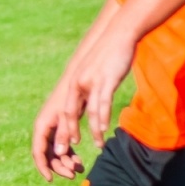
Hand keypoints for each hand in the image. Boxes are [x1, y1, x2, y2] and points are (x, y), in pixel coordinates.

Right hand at [31, 82, 83, 181]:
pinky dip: (70, 155)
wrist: (78, 79)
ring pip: (55, 152)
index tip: (51, 179)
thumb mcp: (67, 116)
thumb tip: (59, 153)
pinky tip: (79, 161)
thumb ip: (62, 134)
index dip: (43, 167)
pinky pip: (62, 146)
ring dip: (66, 162)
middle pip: (47, 154)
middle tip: (74, 174)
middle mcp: (44, 129)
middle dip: (59, 166)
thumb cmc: (71, 96)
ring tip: (81, 168)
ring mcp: (52, 129)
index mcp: (42, 126)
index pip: (38, 151)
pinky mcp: (61, 128)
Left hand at [70, 25, 136, 148]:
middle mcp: (78, 83)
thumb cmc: (109, 55)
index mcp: (74, 82)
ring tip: (95, 145)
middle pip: (69, 113)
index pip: (64, 110)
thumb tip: (93, 104)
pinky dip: (102, 118)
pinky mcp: (106, 79)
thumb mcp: (95, 73)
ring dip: (91, 130)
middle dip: (67, 134)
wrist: (120, 34)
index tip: (65, 144)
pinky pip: (103, 103)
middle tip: (67, 152)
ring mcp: (92, 81)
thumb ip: (91, 88)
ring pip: (88, 111)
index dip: (64, 128)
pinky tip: (103, 129)